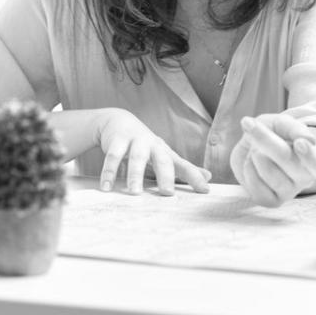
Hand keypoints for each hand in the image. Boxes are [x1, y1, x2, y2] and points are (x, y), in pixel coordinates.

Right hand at [95, 109, 210, 194]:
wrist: (118, 121)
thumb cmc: (145, 145)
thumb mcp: (164, 155)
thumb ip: (183, 168)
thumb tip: (209, 177)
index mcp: (165, 152)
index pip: (183, 165)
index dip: (194, 176)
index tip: (205, 190)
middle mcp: (152, 145)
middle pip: (162, 159)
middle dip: (165, 175)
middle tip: (167, 193)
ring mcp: (135, 141)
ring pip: (136, 157)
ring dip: (135, 174)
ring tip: (134, 193)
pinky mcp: (117, 140)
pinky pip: (113, 157)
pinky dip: (109, 172)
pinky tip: (106, 188)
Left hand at [230, 115, 315, 207]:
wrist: (255, 148)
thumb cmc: (276, 135)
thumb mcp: (282, 124)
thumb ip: (292, 127)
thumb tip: (307, 139)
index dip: (310, 157)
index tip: (299, 142)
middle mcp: (305, 179)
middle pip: (288, 162)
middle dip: (266, 141)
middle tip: (249, 124)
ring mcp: (289, 192)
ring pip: (268, 172)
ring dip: (255, 154)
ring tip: (256, 149)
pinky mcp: (271, 201)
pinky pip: (256, 185)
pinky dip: (248, 169)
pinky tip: (251, 163)